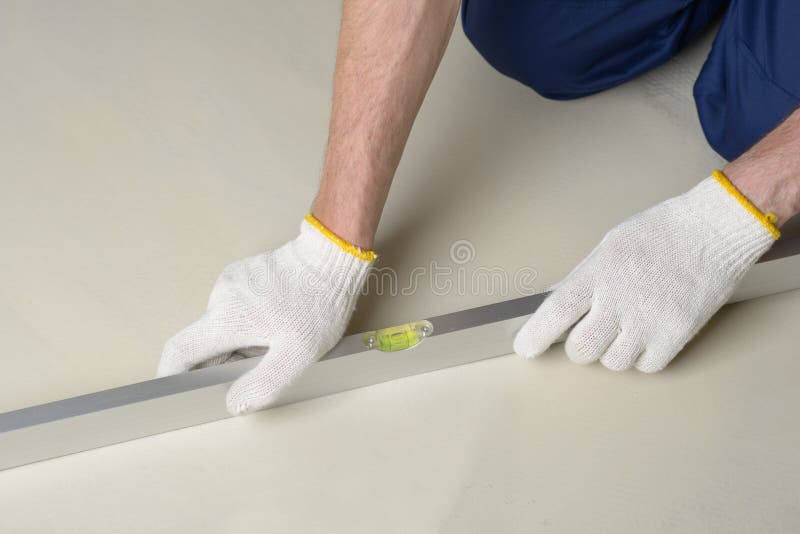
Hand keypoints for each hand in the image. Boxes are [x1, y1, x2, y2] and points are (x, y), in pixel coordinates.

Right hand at [157, 214, 374, 414]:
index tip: (179, 392)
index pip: (178, 351)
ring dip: (242, 342)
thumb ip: (263, 384)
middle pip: (205, 341)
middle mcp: (221, 296)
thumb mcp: (298, 355)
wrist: (332, 257)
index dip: (172, 375)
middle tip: (264, 364)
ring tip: (278, 339)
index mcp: (227, 318)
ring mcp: (231, 281)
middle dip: (226, 361)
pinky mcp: (244, 273)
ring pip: (223, 325)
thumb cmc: (318, 303)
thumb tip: (233, 403)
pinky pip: (236, 307)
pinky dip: (250, 323)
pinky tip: (278, 321)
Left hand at [513, 171, 778, 371]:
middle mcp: (619, 299)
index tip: (526, 348)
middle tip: (591, 334)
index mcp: (597, 272)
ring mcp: (649, 319)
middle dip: (581, 347)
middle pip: (581, 349)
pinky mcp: (677, 333)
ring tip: (628, 328)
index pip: (554, 312)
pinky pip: (647, 366)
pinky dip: (644, 358)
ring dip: (614, 352)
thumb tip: (558, 301)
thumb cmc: (662, 231)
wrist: (714, 228)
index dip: (535, 335)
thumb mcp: (610, 246)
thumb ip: (585, 277)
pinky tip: (649, 336)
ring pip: (614, 362)